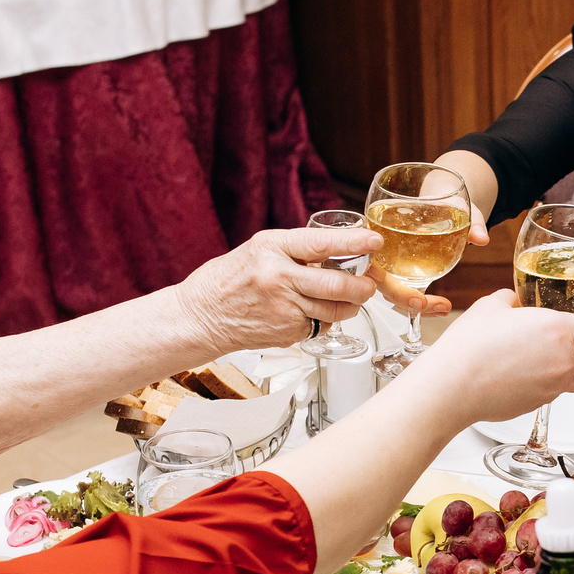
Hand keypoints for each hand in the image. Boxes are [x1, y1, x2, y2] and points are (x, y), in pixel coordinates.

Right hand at [172, 227, 381, 353]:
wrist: (199, 317)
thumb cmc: (227, 281)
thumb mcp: (258, 251)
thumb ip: (295, 250)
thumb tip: (338, 250)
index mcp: (271, 248)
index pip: (321, 243)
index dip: (353, 243)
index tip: (374, 241)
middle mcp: (278, 277)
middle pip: (336, 284)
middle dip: (362, 286)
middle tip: (369, 283)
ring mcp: (283, 308)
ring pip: (335, 310)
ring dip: (350, 306)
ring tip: (350, 299)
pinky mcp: (286, 332)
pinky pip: (320, 326)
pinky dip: (326, 320)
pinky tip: (314, 313)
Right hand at [400, 290, 573, 424]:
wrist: (452, 387)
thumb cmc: (468, 348)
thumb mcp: (491, 306)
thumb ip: (512, 298)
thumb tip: (516, 299)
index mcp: (558, 330)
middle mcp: (562, 360)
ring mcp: (552, 386)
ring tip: (556, 354)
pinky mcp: (539, 403)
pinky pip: (558, 391)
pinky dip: (554, 381)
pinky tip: (533, 370)